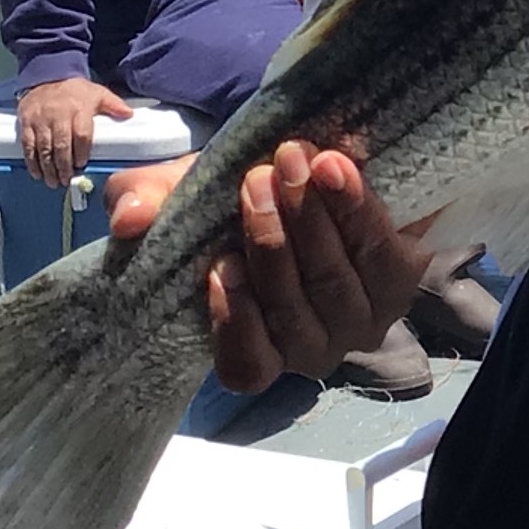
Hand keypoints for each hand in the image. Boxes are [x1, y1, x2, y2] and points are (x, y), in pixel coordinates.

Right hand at [17, 78, 133, 185]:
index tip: (82, 165)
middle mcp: (58, 114)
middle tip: (67, 180)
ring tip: (54, 182)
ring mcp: (40, 119)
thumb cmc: (75, 91)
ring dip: (48, 168)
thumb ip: (113, 104)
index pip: (82, 134)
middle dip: (64, 166)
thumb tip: (129, 114)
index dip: (82, 152)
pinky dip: (32, 162)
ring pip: (44, 148)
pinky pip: (28, 145)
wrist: (47, 75)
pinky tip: (38, 174)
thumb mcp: (97, 93)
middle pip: (61, 145)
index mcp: (79, 108)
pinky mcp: (26, 122)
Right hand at [108, 141, 432, 392]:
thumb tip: (128, 217)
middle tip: (257, 179)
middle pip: (294, 312)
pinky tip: (335, 169)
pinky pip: (380, 253)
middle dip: (273, 241)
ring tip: (291, 161)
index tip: (219, 265)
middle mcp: (311, 344)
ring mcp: (360, 317)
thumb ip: (147, 200)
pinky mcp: (400, 277)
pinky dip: (356, 209)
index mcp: (257, 344)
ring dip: (312, 219)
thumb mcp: (184, 193)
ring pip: (335, 282)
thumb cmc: (237, 196)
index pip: (247, 367)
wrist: (314, 166)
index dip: (236, 325)